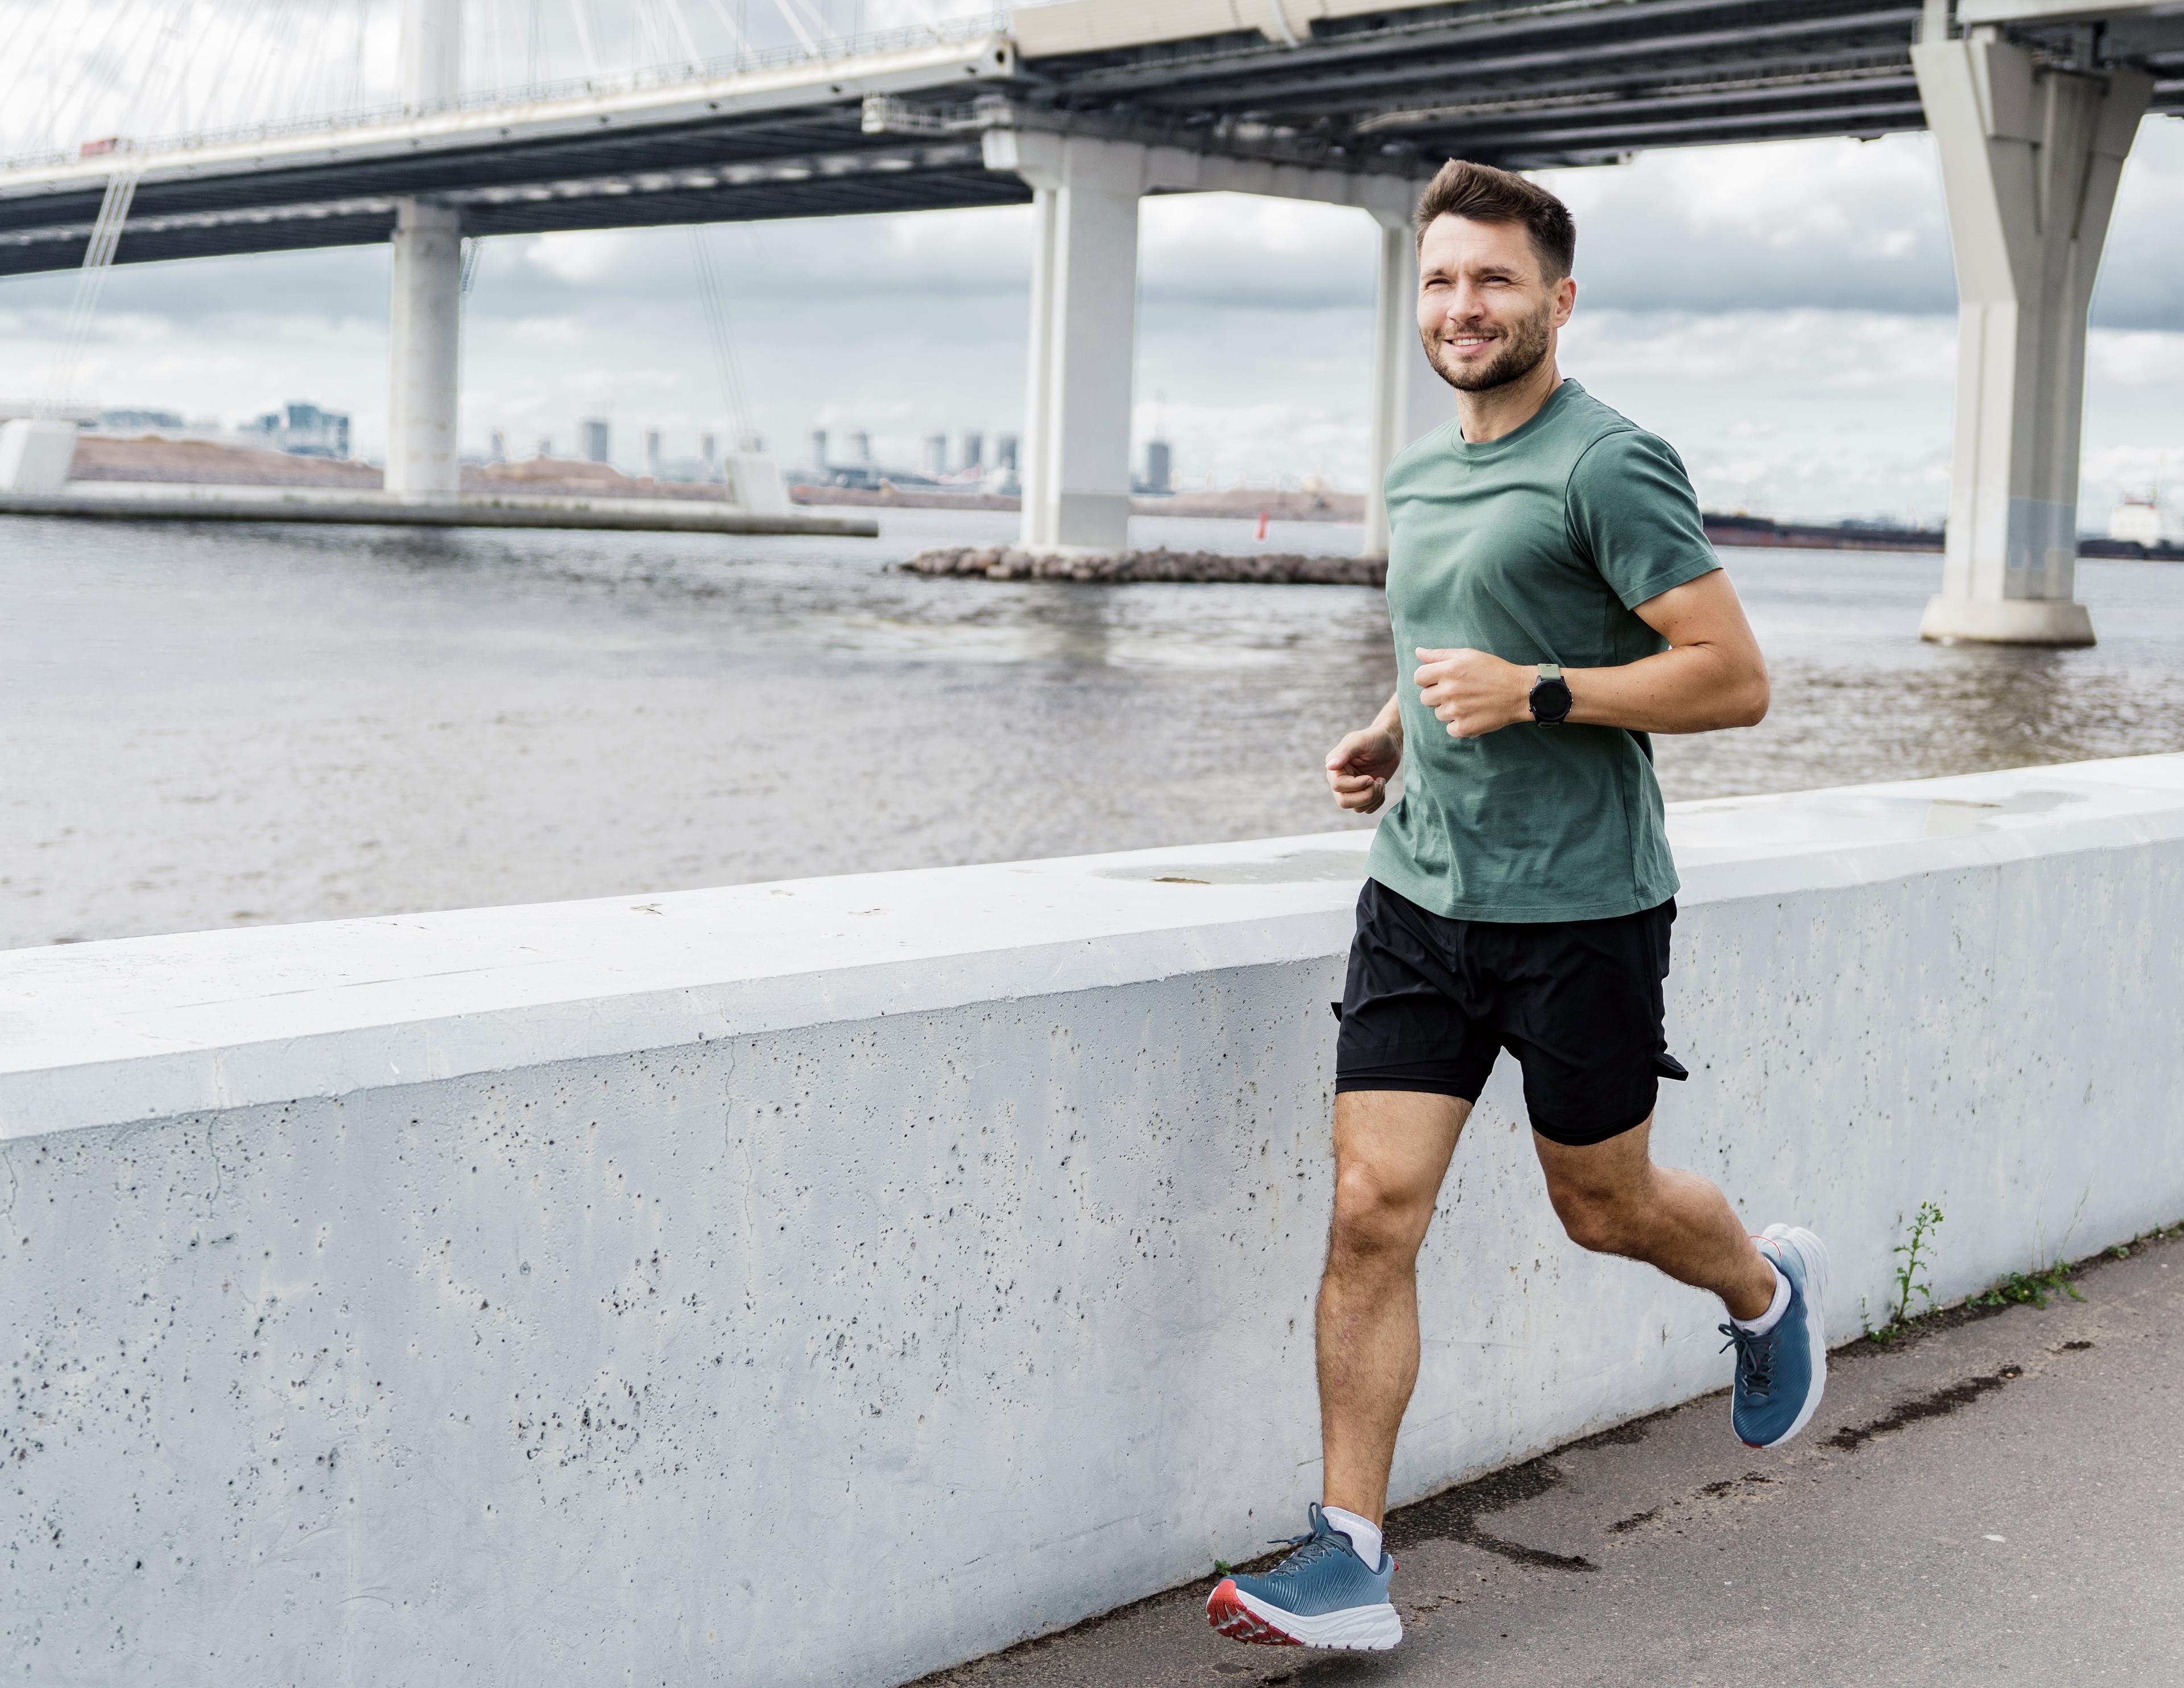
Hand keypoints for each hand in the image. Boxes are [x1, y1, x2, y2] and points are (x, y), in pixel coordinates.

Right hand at [1325, 725, 1400, 813]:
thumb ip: (1344, 752)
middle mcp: (1340, 780)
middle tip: (1377, 782)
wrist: (1391, 743)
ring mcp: (1351, 790)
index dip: (1356, 785)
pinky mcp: (1363, 795)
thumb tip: (1329, 766)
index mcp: (1335, 767)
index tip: (1370, 777)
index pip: (1338, 786)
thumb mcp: (1360, 741)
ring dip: (1374, 797)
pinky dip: (1378, 801)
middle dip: (1365, 796)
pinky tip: (1382, 786)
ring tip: (1381, 781)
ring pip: (1357, 808)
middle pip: (1344, 802)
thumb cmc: (1375, 738)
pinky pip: (1367, 809)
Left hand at [1413, 647, 1530, 738]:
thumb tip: (1418, 652)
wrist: (1520, 692)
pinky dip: (1459, 725)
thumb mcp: (1468, 655)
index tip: (1439, 680)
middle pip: (1425, 698)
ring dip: (1449, 710)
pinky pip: (1449, 729)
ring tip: (1468, 703)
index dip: (1427, 679)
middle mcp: (1449, 690)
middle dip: (1437, 695)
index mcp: (1448, 670)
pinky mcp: (1464, 727)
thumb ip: (1440, 654)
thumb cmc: (1494, 670)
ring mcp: (1456, 711)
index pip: (1418, 677)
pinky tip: (1472, 715)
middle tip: (1457, 692)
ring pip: (1438, 714)